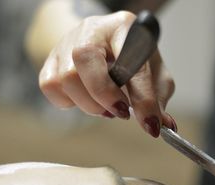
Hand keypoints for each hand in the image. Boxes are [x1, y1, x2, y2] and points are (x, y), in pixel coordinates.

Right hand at [39, 11, 175, 137]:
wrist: (103, 43)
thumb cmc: (131, 58)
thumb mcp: (153, 73)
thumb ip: (158, 98)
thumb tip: (164, 125)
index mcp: (125, 28)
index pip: (134, 65)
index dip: (143, 100)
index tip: (151, 126)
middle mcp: (92, 29)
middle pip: (85, 60)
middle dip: (105, 96)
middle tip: (121, 112)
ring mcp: (66, 42)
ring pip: (66, 78)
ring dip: (90, 104)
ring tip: (106, 107)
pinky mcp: (50, 59)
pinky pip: (50, 86)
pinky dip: (69, 102)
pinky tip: (86, 99)